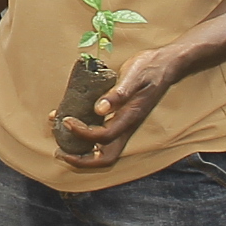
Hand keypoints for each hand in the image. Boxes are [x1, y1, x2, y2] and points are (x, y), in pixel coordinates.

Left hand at [58, 45, 180, 169]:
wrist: (165, 66)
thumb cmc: (149, 68)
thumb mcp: (132, 76)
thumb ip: (118, 94)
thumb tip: (99, 109)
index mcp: (130, 118)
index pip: (104, 136)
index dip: (83, 133)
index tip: (66, 121)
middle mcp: (127, 127)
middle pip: (106, 158)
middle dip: (81, 160)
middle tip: (60, 152)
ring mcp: (124, 126)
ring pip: (103, 150)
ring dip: (81, 151)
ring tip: (60, 142)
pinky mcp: (120, 119)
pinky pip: (101, 135)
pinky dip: (84, 135)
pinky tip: (69, 120)